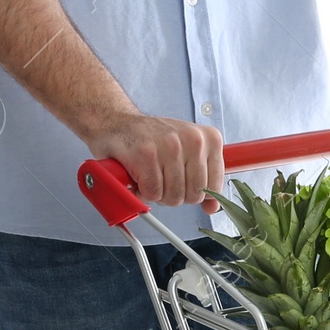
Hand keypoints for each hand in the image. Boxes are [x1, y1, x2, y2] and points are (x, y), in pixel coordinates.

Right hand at [83, 111, 225, 212]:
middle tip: (162, 177)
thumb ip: (204, 179)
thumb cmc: (151, 140)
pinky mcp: (147, 155)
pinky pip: (153, 193)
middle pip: (194, 196)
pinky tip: (139, 174)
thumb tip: (212, 207)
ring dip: (158, 193)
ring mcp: (170, 146)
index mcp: (208, 138)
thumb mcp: (187, 154)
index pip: (214, 186)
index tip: (184, 182)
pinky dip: (142, 191)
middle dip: (176, 194)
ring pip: (174, 197)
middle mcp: (193, 139)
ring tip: (151, 173)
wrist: (115, 122)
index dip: (196, 193)